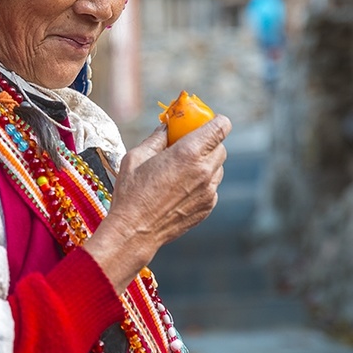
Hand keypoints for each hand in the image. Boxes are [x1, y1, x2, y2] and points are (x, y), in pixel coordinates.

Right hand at [84, 115, 230, 291]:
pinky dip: (202, 182)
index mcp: (188, 153)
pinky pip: (212, 187)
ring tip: (182, 169)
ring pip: (218, 168)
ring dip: (206, 163)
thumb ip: (157, 138)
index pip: (221, 127)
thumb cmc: (131, 193)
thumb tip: (167, 126)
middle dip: (207, 142)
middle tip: (188, 145)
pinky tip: (181, 187)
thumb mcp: (136, 157)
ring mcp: (209, 191)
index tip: (204, 122)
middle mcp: (204, 171)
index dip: (215, 121)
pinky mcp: (207, 207)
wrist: (135, 231)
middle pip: (221, 146)